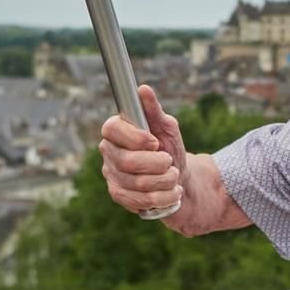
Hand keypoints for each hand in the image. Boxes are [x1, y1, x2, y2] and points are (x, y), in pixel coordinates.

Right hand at [99, 84, 185, 214]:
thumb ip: (154, 110)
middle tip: (170, 162)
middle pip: (126, 161)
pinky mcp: (119, 195)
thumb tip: (143, 89)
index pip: (111, 130)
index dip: (135, 137)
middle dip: (157, 164)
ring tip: (174, 176)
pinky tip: (172, 192)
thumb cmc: (170, 147)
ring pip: (136, 183)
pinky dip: (163, 197)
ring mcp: (112, 175)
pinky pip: (139, 201)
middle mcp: (109, 153)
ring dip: (165, 181)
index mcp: (117, 131)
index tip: (155, 142)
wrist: (179, 177)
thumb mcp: (167, 127)